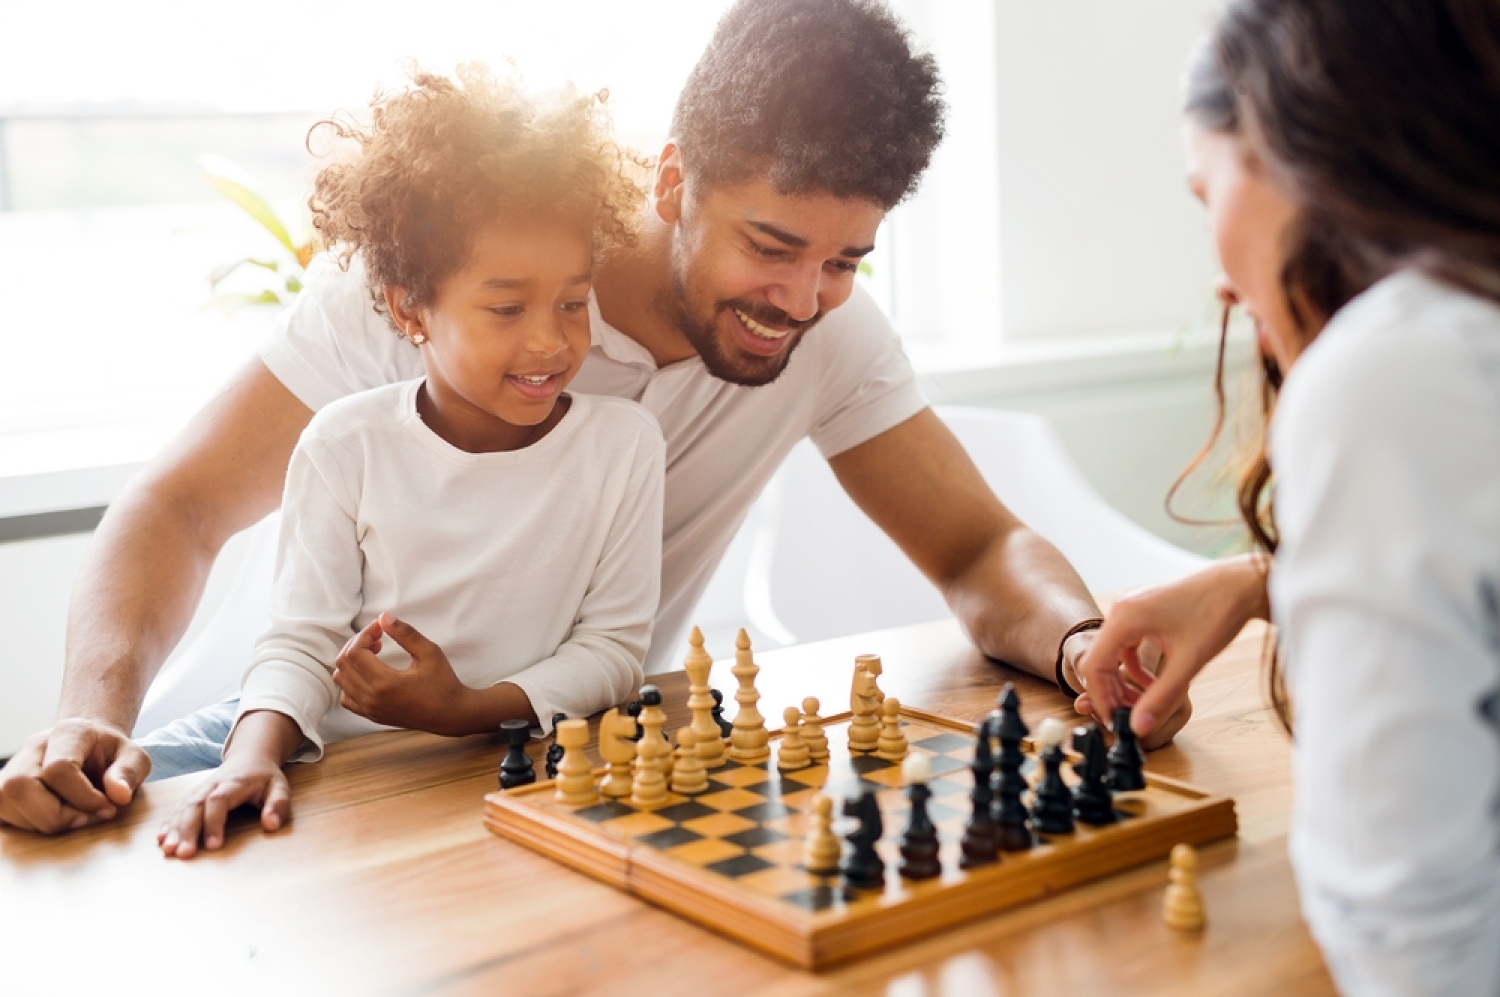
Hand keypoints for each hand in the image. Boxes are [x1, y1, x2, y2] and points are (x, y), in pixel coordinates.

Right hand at [0, 719, 150, 832]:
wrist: (90, 746)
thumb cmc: (111, 754)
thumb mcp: (133, 757)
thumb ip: (129, 773)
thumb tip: (119, 797)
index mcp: (68, 733)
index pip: (58, 768)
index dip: (82, 797)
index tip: (107, 808)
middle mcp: (33, 748)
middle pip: (18, 785)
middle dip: (53, 815)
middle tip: (84, 820)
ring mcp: (12, 767)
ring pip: (4, 802)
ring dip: (39, 822)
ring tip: (70, 819)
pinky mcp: (3, 789)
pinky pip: (0, 812)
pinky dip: (25, 824)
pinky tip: (52, 819)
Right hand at [157, 754, 289, 857]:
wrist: (249, 757)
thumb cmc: (264, 777)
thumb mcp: (279, 786)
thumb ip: (279, 804)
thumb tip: (271, 825)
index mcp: (234, 782)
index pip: (219, 801)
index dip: (214, 822)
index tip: (214, 846)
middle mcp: (212, 785)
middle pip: (195, 806)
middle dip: (188, 830)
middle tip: (184, 854)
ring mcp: (200, 789)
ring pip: (183, 808)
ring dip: (174, 829)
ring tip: (168, 850)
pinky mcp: (193, 795)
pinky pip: (177, 808)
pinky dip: (169, 823)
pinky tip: (162, 839)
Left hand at [333, 613, 470, 734]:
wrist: (450, 714)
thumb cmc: (444, 683)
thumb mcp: (430, 652)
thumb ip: (406, 633)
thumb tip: (383, 617)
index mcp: (385, 683)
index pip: (355, 652)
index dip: (364, 634)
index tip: (380, 627)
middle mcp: (372, 699)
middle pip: (343, 663)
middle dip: (357, 643)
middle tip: (377, 637)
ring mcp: (370, 709)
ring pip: (341, 679)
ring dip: (352, 660)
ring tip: (373, 653)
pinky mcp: (372, 715)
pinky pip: (346, 697)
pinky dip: (350, 681)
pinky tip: (368, 672)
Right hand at [1075, 554, 1270, 740]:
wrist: (1241, 584)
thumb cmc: (1218, 613)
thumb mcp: (1189, 662)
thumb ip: (1161, 698)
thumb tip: (1138, 728)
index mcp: (1124, 617)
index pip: (1094, 666)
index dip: (1101, 699)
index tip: (1115, 722)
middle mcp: (1121, 609)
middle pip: (1100, 660)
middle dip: (1112, 692)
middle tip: (1129, 718)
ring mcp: (1131, 607)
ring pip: (1113, 653)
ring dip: (1124, 681)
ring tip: (1143, 704)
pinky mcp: (1143, 610)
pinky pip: (1127, 644)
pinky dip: (1134, 666)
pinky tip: (1153, 682)